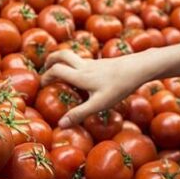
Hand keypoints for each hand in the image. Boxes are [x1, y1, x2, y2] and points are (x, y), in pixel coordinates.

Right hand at [41, 44, 179, 127]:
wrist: (138, 68)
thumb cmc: (119, 87)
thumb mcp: (99, 104)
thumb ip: (79, 114)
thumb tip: (61, 125)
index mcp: (80, 75)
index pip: (56, 70)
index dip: (45, 76)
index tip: (41, 85)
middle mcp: (84, 66)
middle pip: (62, 54)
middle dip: (51, 59)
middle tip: (45, 69)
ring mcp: (94, 63)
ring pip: (74, 56)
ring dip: (63, 61)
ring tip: (61, 73)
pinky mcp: (103, 63)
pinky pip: (84, 61)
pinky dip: (77, 65)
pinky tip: (83, 77)